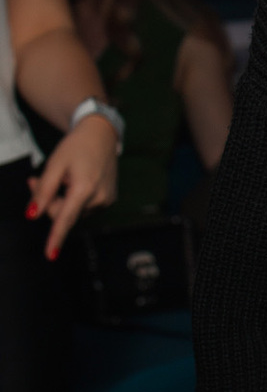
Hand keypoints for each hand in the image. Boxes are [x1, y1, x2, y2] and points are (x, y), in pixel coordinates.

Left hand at [26, 117, 117, 258]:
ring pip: (73, 212)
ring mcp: (106, 200)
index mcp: (84, 188)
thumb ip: (42, 191)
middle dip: (48, 203)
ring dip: (61, 200)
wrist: (102, 136)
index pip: (65, 218)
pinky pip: (84, 207)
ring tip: (62, 178)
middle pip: (64, 214)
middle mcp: (99, 198)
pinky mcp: (109, 200)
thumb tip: (32, 216)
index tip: (50, 255)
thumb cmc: (76, 147)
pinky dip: (74, 199)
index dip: (55, 237)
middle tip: (36, 180)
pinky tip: (76, 181)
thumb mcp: (54, 164)